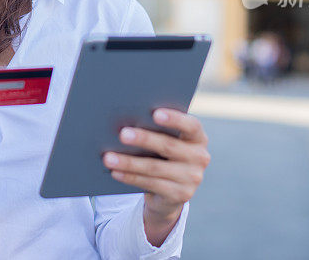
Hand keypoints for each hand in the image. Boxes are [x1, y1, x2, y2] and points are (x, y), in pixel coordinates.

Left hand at [102, 109, 209, 224]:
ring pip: (155, 167)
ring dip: (129, 162)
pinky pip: (150, 184)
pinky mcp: (181, 195)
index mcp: (198, 138)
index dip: (174, 119)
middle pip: (168, 146)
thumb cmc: (163, 155)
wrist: (170, 191)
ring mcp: (192, 178)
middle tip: (122, 134)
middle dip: (143, 139)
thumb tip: (126, 123)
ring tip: (108, 157)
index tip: (155, 113)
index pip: (191, 125)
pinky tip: (115, 172)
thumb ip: (156, 131)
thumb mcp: (166, 142)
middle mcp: (200, 157)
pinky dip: (130, 177)